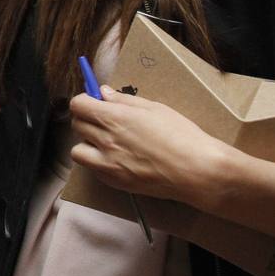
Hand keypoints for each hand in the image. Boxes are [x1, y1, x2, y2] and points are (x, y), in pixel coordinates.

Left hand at [69, 86, 226, 207]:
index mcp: (115, 118)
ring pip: (77, 151)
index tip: (94, 102)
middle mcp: (106, 141)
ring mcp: (108, 164)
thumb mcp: (155, 108)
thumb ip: (124, 100)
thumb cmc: (181, 136)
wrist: (197, 171)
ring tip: (107, 142)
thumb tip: (103, 93)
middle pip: (77, 125)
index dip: (84, 101)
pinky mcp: (114, 182)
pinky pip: (92, 169)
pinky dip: (98, 162)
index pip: (78, 105)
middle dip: (87, 119)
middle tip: (103, 120)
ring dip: (87, 144)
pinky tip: (117, 159)